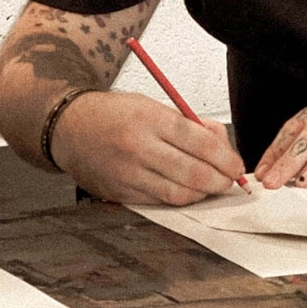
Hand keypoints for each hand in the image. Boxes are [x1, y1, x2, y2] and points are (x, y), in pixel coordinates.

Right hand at [50, 89, 246, 205]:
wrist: (69, 128)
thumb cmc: (113, 114)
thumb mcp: (153, 105)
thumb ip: (189, 123)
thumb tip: (221, 144)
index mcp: (150, 119)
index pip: (201, 143)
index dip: (226, 158)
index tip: (236, 165)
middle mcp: (139, 147)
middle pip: (193, 173)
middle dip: (220, 181)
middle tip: (230, 180)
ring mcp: (128, 173)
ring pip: (178, 194)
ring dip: (202, 194)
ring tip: (210, 186)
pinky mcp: (120, 193)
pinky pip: (159, 202)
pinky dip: (178, 199)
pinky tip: (186, 191)